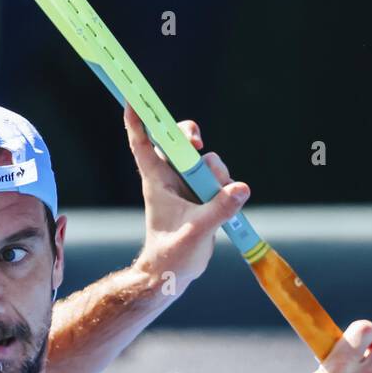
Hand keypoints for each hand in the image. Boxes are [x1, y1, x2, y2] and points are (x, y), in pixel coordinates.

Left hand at [125, 102, 249, 294]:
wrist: (173, 273)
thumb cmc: (172, 255)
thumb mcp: (196, 232)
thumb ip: (218, 210)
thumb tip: (240, 189)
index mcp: (157, 182)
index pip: (143, 145)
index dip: (136, 122)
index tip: (132, 99)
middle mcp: (171, 178)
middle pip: (177, 140)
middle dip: (189, 136)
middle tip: (196, 145)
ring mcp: (188, 185)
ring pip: (204, 159)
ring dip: (215, 169)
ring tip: (218, 192)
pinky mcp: (203, 195)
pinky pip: (218, 177)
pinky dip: (225, 183)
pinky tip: (230, 200)